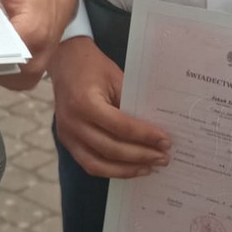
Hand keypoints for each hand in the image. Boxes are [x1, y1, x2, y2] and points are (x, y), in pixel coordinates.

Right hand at [48, 36, 170, 176]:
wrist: (65, 62)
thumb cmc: (93, 66)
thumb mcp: (117, 78)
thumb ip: (131, 104)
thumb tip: (154, 130)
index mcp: (85, 103)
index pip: (120, 127)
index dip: (145, 136)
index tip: (165, 141)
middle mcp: (73, 122)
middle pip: (111, 149)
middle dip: (141, 156)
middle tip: (163, 158)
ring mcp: (67, 135)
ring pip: (99, 164)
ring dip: (126, 170)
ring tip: (149, 168)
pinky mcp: (66, 141)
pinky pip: (89, 164)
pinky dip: (111, 170)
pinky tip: (129, 168)